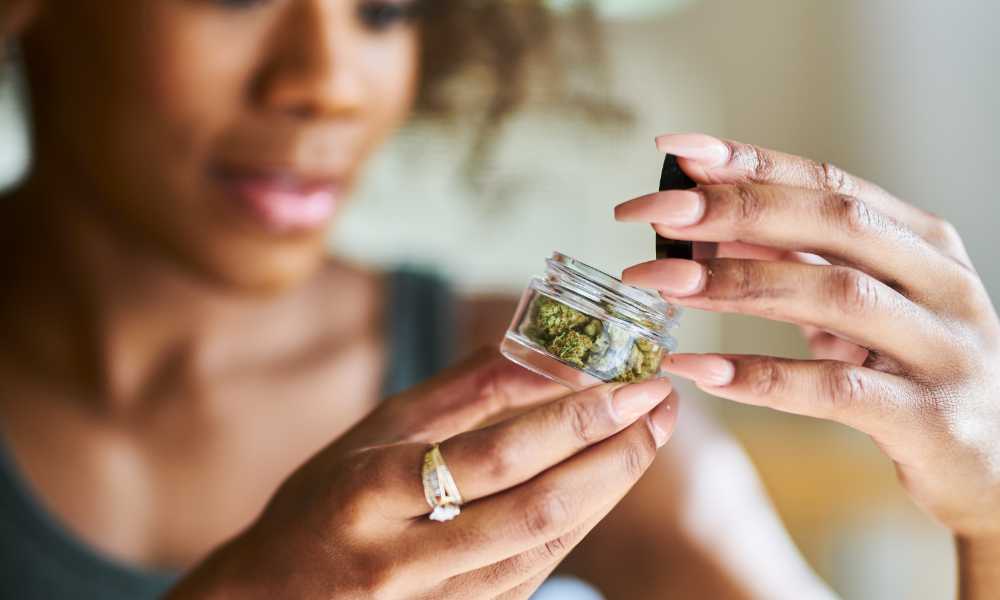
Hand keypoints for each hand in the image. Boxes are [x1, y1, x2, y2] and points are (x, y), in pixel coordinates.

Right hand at [169, 349, 677, 599]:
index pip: (492, 456)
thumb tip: (539, 341)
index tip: (629, 382)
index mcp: (370, 495)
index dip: (571, 419)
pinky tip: (607, 481)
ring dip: (609, 489)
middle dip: (614, 455)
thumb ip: (458, 390)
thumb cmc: (321, 503)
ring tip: (650, 436)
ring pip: (546, 546)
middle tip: (661, 405)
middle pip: (535, 508)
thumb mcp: (372, 433)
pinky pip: (537, 570)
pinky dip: (580, 521)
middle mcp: (403, 560)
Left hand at [615, 133, 999, 572]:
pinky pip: (835, 388)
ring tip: (661, 281)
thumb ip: (801, 261)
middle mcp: (941, 281)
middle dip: (735, 209)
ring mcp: (943, 347)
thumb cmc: (914, 372)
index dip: (750, 161)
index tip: (677, 147)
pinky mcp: (930, 415)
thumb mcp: (864, 305)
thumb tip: (715, 223)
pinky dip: (761, 376)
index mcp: (923, 242)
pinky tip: (698, 370)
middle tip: (654, 208)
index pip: (828, 182)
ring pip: (834, 294)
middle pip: (833, 222)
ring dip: (737, 283)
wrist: (997, 467)